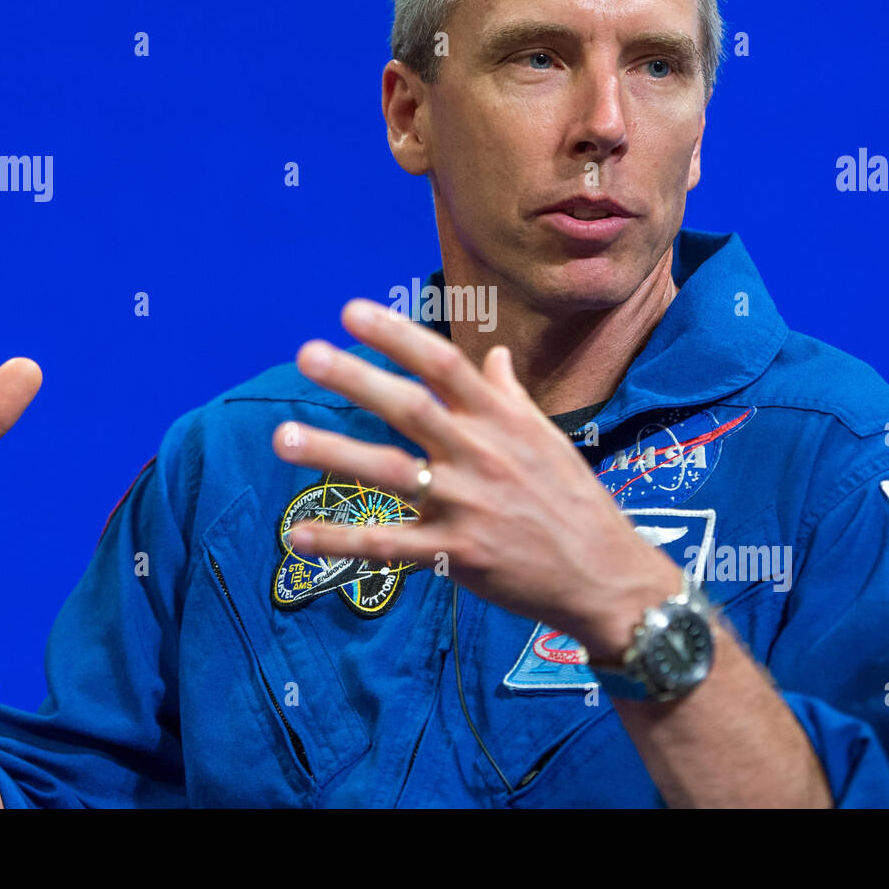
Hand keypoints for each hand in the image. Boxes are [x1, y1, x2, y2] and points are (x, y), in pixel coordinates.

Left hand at [270, 299, 677, 658]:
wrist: (605, 576)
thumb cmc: (574, 501)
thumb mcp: (548, 439)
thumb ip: (510, 396)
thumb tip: (494, 355)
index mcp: (502, 420)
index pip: (444, 364)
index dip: (397, 335)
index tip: (352, 312)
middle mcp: (480, 454)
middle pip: (410, 408)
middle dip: (356, 379)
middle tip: (307, 354)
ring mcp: (467, 505)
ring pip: (389, 472)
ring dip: (333, 453)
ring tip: (283, 437)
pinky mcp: (455, 555)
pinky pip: (387, 546)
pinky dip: (341, 541)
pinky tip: (297, 535)